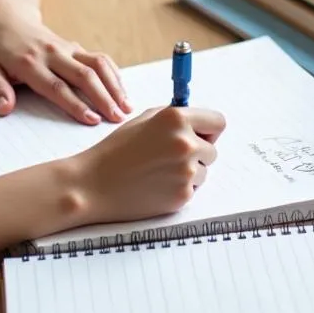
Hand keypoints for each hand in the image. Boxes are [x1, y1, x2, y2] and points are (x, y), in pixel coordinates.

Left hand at [0, 0, 132, 124]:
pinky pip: (99, 58)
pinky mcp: (75, 46)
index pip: (56, 87)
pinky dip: (113, 74)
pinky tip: (122, 90)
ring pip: (97, 64)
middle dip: (104, 97)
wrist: (6, 16)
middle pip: (84, 75)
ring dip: (114, 85)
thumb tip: (4, 109)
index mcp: (29, 63)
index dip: (76, 104)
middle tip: (119, 119)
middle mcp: (52, 54)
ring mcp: (66, 48)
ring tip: (127, 107)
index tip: (92, 120)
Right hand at [71, 106, 226, 224]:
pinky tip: (156, 184)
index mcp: (176, 118)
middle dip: (198, 152)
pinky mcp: (183, 195)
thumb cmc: (116, 150)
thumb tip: (197, 122)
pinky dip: (179, 187)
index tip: (200, 134)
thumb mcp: (144, 120)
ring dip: (188, 171)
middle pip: (212, 149)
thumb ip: (173, 117)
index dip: (208, 129)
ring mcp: (186, 171)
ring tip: (158, 170)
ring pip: (204, 170)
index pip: (218, 121)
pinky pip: (193, 189)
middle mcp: (186, 143)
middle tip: (170, 155)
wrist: (95, 183)